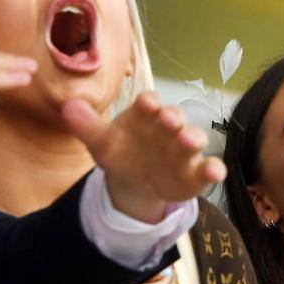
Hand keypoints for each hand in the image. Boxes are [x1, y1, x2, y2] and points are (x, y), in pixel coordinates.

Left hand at [63, 92, 225, 221]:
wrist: (134, 181)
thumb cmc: (121, 152)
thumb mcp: (101, 142)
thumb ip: (86, 125)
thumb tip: (67, 105)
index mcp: (144, 115)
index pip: (148, 102)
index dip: (149, 103)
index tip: (146, 104)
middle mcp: (168, 127)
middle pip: (174, 117)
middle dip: (173, 117)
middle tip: (169, 120)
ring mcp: (183, 149)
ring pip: (193, 139)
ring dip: (194, 138)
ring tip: (190, 141)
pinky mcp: (195, 171)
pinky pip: (207, 168)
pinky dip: (214, 168)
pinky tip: (216, 172)